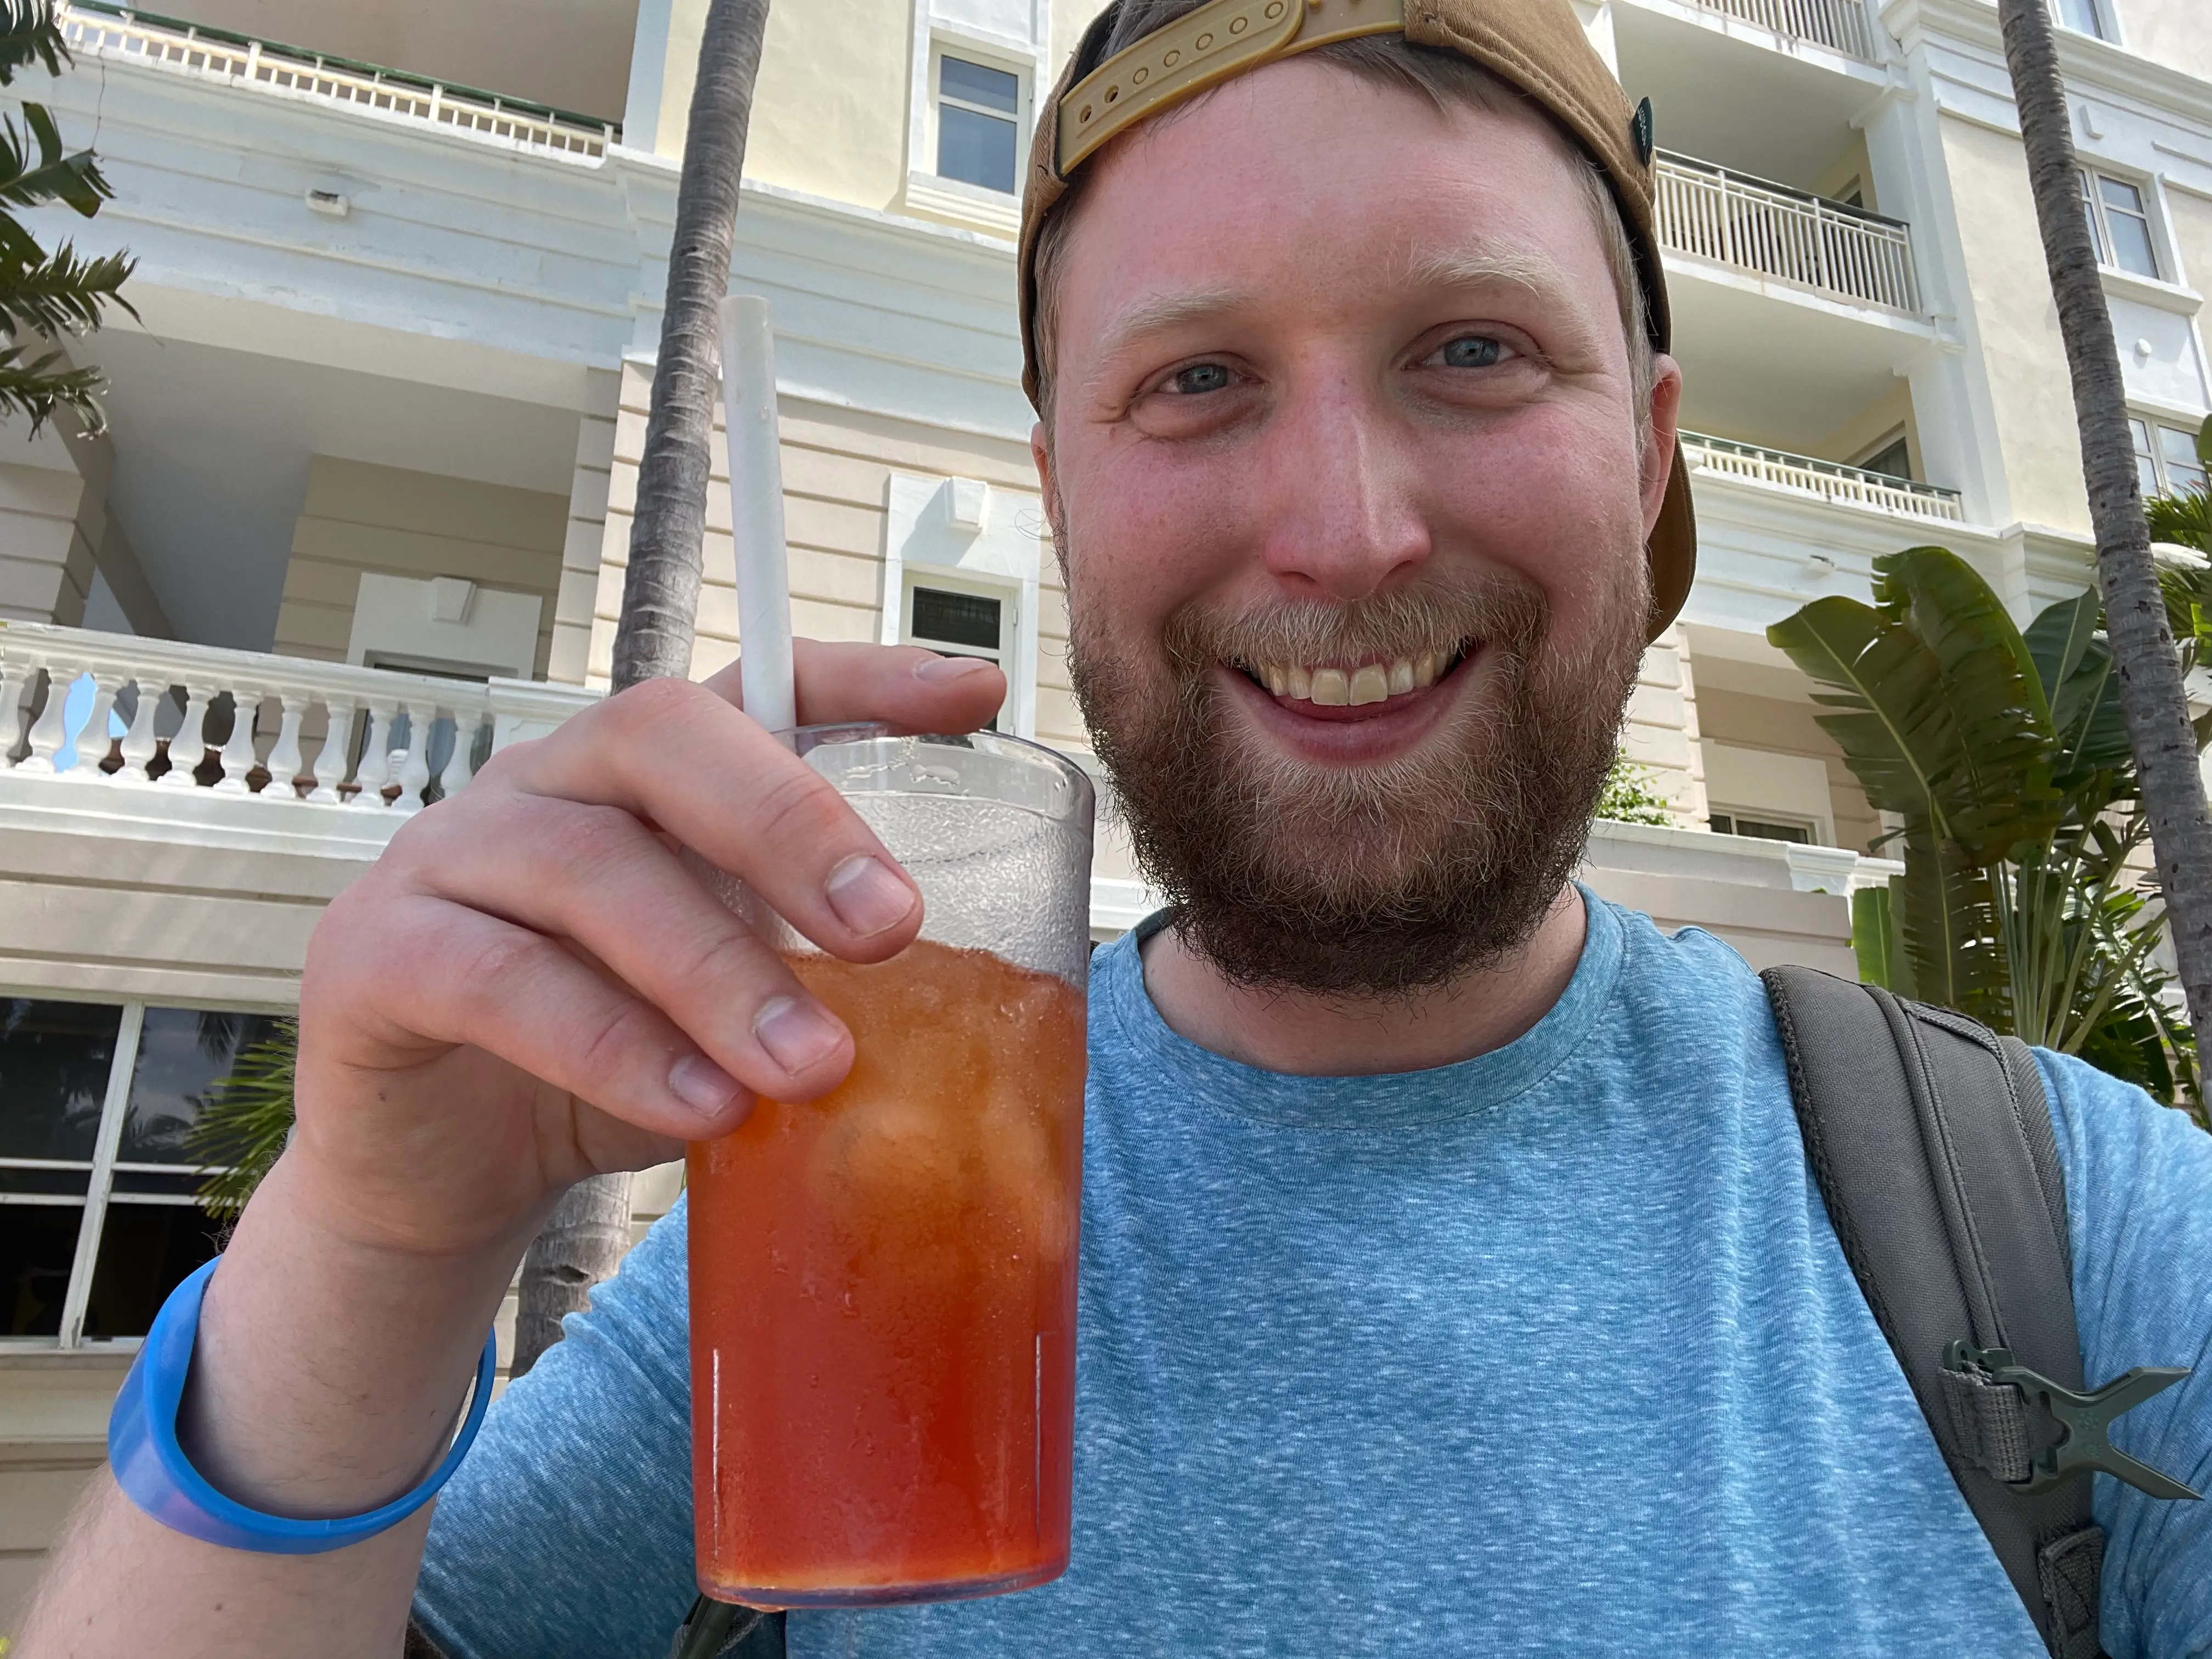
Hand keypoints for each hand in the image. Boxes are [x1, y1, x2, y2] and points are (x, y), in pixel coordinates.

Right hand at [286, 641, 1006, 1263]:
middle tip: (892, 927)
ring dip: (716, 972)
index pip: (753, 683)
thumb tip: (965, 1014)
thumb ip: (808, 981)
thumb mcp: (725, 1011)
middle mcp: (547, 784)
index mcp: (644, 777)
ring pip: (590, 867)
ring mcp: (449, 857)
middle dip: (790, 822)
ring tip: (812, 1067)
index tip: (972, 695)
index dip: (861, 677)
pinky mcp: (376, 958)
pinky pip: (499, 981)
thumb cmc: (603, 1069)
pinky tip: (702, 1110)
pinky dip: (613, 1047)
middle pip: (662, 735)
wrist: (437, 1177)